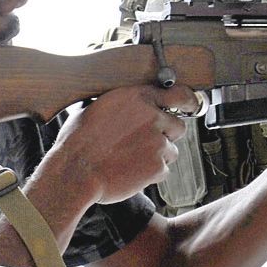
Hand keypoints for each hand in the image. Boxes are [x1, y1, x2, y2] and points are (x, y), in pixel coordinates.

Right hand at [49, 82, 199, 205]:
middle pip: (178, 125)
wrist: (76, 171)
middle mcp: (151, 116)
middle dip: (167, 134)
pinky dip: (151, 174)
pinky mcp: (157, 166)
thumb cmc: (77, 142)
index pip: (178, 93)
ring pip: (171, 150)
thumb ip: (121, 104)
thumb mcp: (95, 108)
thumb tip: (128, 107)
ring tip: (132, 159)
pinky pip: (163, 170)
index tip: (190, 105)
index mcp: (136, 97)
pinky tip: (130, 171)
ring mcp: (157, 141)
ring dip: (157, 156)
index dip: (187, 101)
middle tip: (148, 142)